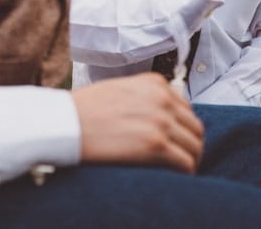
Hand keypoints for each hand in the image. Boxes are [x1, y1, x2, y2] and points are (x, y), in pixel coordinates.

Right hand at [72, 73, 203, 173]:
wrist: (66, 123)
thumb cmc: (83, 110)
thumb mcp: (120, 90)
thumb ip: (143, 99)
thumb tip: (157, 119)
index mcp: (155, 83)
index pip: (186, 107)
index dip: (182, 127)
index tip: (177, 139)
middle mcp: (163, 99)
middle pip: (194, 127)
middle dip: (190, 144)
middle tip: (181, 158)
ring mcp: (161, 122)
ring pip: (195, 146)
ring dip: (190, 159)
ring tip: (178, 170)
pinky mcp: (156, 145)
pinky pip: (185, 163)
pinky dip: (185, 172)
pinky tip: (174, 177)